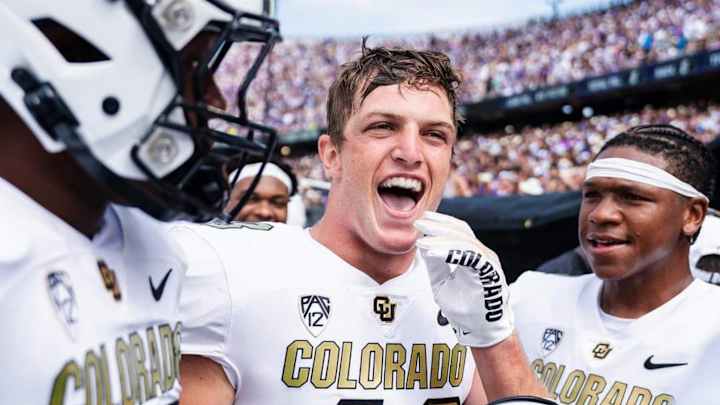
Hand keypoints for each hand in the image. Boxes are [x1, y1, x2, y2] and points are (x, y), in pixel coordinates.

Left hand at [414, 211, 513, 347]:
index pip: (459, 231)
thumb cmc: (464, 309)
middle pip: (462, 231)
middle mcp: (484, 255)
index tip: (421, 220)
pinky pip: (471, 257)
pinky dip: (450, 252)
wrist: (481, 331)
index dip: (441, 222)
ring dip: (442, 238)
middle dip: (439, 226)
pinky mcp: (491, 273)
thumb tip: (423, 244)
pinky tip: (433, 251)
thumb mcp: (442, 283)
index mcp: (474, 255)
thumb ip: (434, 265)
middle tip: (419, 223)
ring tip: (422, 240)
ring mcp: (489, 263)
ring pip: (466, 242)